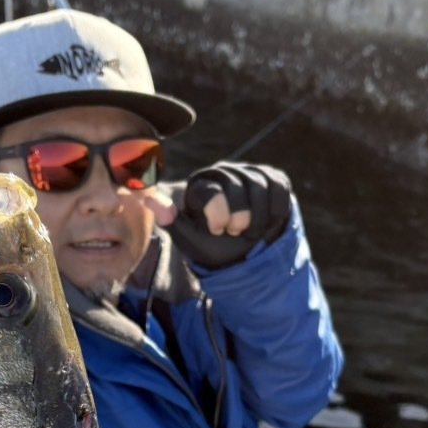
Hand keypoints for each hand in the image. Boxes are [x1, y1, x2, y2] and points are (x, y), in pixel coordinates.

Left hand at [160, 162, 292, 268]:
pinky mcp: (272, 178)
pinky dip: (275, 211)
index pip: (211, 190)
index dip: (218, 213)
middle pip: (238, 186)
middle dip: (240, 217)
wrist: (245, 256)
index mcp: (200, 183)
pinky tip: (267, 222)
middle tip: (236, 232)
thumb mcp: (189, 239)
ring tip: (250, 231)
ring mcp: (249, 172)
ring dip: (258, 218)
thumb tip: (147, 198)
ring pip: (261, 187)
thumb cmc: (213, 246)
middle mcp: (223, 172)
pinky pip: (279, 188)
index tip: (218, 230)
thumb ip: (170, 220)